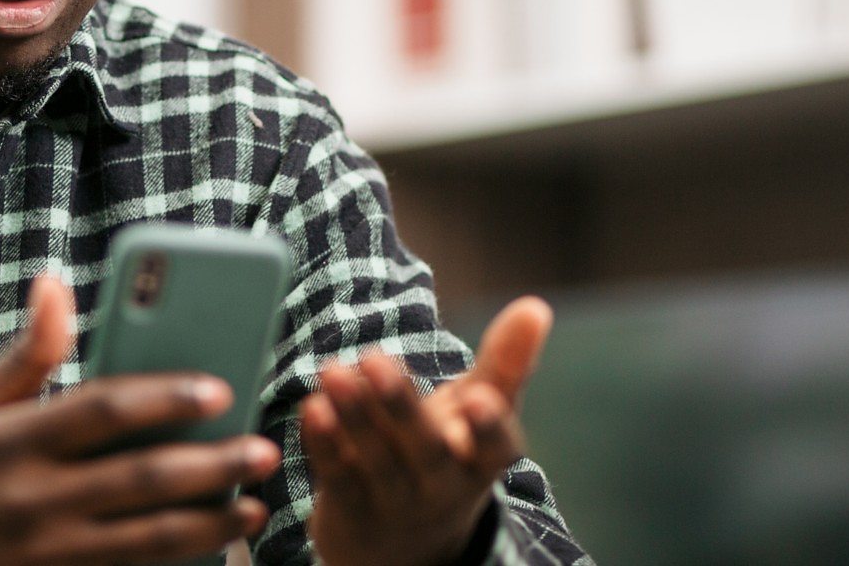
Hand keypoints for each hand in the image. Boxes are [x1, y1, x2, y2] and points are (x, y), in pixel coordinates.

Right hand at [0, 273, 280, 565]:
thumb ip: (24, 354)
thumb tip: (55, 284)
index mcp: (10, 442)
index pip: (101, 410)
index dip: (163, 397)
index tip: (218, 388)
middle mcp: (31, 500)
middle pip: (137, 480)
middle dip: (209, 465)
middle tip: (264, 449)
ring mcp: (45, 553)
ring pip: (145, 540)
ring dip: (209, 522)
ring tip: (256, 504)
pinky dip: (178, 559)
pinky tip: (217, 543)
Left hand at [300, 296, 552, 565]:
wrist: (406, 546)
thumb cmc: (451, 455)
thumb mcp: (481, 413)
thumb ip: (505, 363)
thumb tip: (536, 306)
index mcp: (483, 461)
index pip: (496, 447)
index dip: (489, 425)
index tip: (479, 397)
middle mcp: (443, 487)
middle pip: (424, 449)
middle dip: (400, 406)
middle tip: (376, 359)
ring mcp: (397, 505)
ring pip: (375, 460)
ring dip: (353, 414)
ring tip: (333, 370)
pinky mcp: (351, 514)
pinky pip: (337, 478)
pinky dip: (324, 444)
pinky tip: (313, 407)